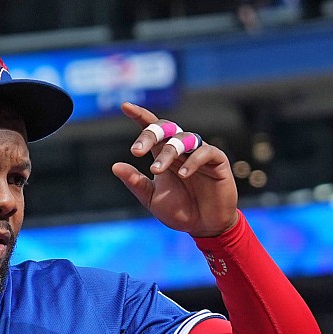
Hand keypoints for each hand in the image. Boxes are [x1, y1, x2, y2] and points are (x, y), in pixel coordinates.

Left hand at [113, 104, 239, 237]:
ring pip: (183, 139)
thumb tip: (115, 166)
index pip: (152, 129)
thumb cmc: (179, 211)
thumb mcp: (152, 198)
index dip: (140, 115)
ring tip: (156, 170)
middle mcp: (181, 149)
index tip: (125, 107)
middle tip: (137, 151)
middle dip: (150, 135)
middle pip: (166, 128)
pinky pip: (205, 152)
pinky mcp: (218, 161)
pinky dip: (192, 161)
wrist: (204, 227)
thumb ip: (136, 182)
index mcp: (164, 154)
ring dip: (168, 153)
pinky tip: (182, 174)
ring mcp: (200, 153)